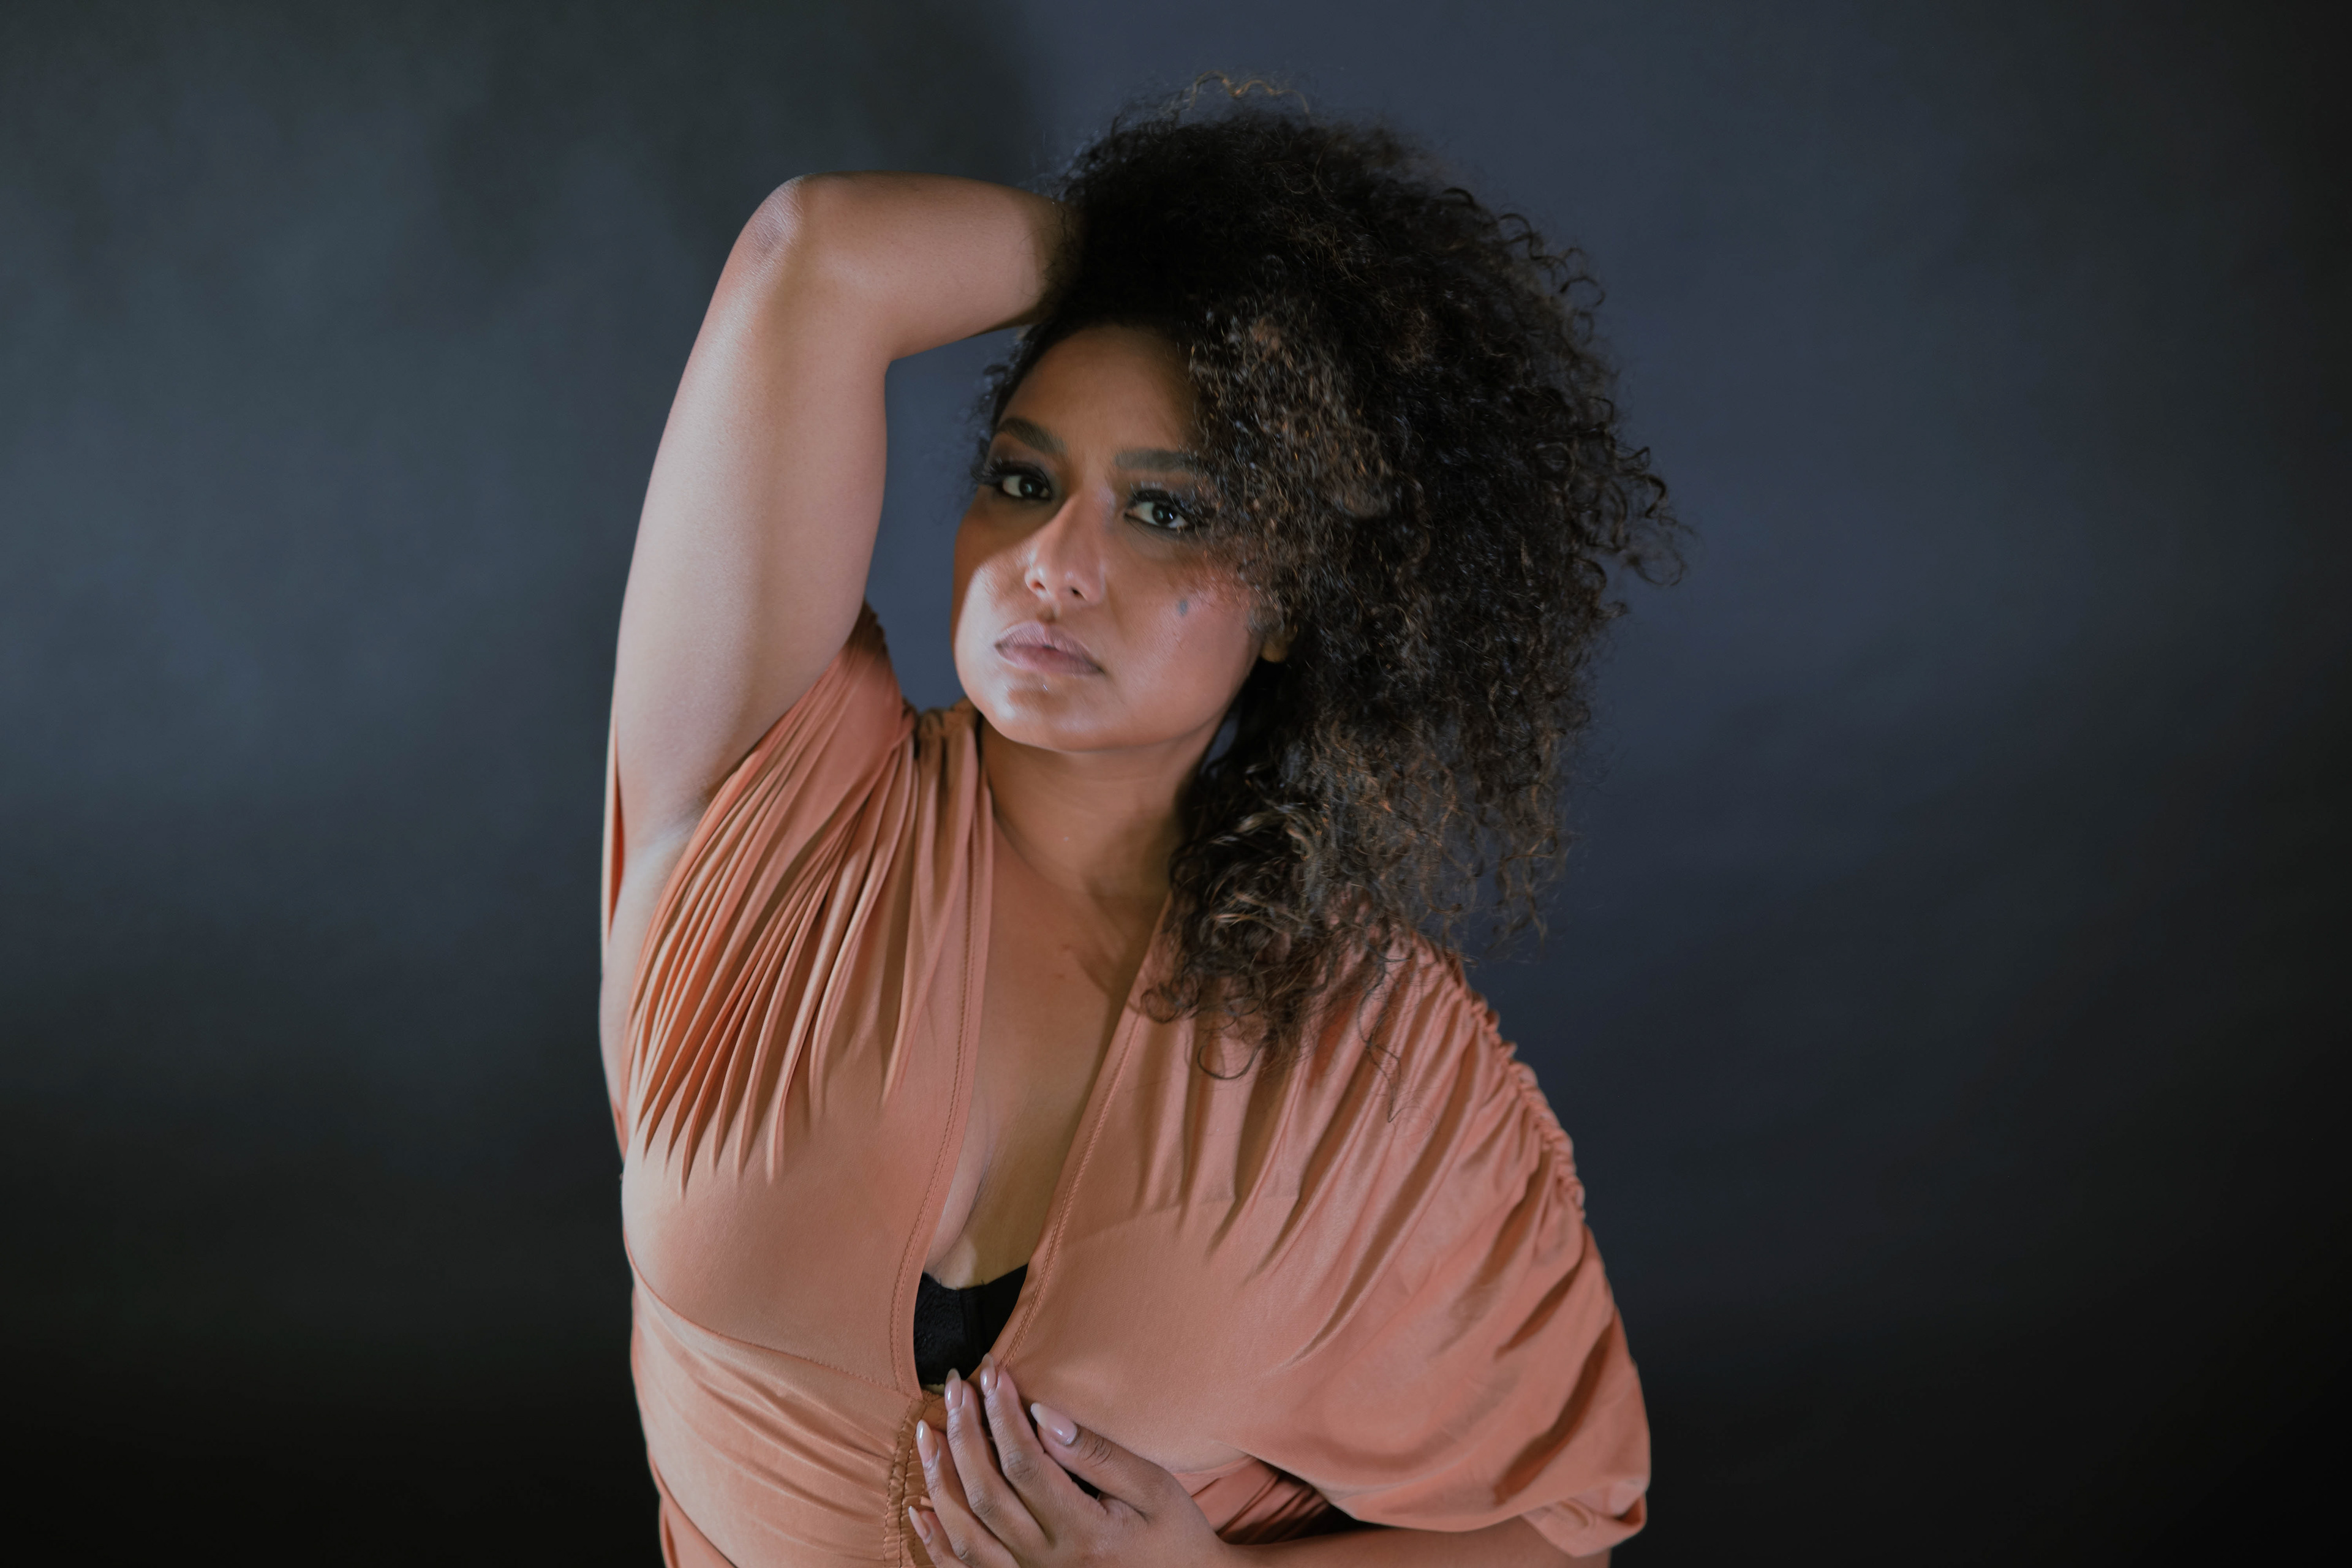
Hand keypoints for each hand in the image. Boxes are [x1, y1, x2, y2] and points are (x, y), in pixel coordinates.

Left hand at [911, 1354, 1232, 1566]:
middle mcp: (1048, 1563)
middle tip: (958, 1385)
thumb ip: (1096, 1453)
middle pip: (987, 1494)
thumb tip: (1044, 1415)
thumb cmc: (1173, 1533)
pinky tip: (920, 1507)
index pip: (1025, 1465)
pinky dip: (937, 1541)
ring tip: (927, 1430)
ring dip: (942, 1479)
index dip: (1003, 1415)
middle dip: (965, 1433)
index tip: (995, 1373)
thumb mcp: (1153, 1487)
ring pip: (967, 1533)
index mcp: (1084, 1533)